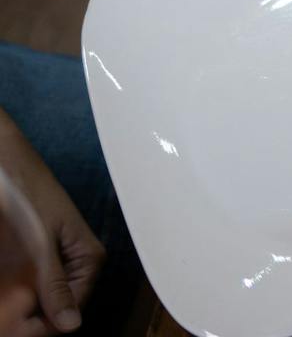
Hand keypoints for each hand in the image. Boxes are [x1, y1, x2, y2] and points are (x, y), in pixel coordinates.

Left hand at [0, 119, 101, 336]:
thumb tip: (72, 326)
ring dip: (15, 307)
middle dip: (24, 315)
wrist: (6, 164)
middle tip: (2, 307)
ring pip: (36, 301)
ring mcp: (54, 262)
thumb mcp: (41, 244)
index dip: (40, 326)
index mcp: (88, 260)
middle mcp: (75, 265)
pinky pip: (27, 287)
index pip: (70, 313)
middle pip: (54, 309)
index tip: (9, 324)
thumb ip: (54, 284)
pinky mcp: (36, 258)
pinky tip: (3, 289)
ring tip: (2, 297)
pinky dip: (12, 294)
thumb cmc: (27, 196)